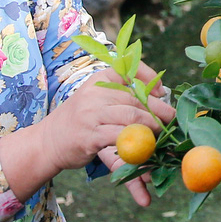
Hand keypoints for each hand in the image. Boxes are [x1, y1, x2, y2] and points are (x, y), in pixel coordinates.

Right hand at [0, 62, 172, 201]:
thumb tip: (160, 93)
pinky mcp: (91, 136)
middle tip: (173, 120)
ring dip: (152, 128)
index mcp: (99, 79)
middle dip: (159, 110)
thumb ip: (122, 94)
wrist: (48, 142)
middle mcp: (95, 93)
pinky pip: (121, 139)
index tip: (163, 89)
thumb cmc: (80, 120)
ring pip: (132, 117)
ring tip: (162, 135)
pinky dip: (137, 146)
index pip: (128, 70)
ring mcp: (91, 114)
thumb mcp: (96, 98)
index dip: (150, 77)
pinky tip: (146, 151)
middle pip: (136, 99)